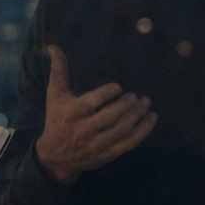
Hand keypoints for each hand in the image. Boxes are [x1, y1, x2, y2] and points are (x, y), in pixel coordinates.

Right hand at [34, 45, 156, 186]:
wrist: (56, 157)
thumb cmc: (57, 120)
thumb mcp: (55, 95)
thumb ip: (58, 71)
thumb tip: (53, 47)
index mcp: (72, 113)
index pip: (90, 103)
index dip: (105, 94)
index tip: (117, 87)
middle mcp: (84, 130)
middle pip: (109, 118)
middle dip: (125, 106)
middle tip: (135, 96)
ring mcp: (97, 144)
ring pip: (121, 131)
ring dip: (136, 116)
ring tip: (145, 103)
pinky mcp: (107, 154)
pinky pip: (129, 144)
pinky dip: (143, 131)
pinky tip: (151, 118)